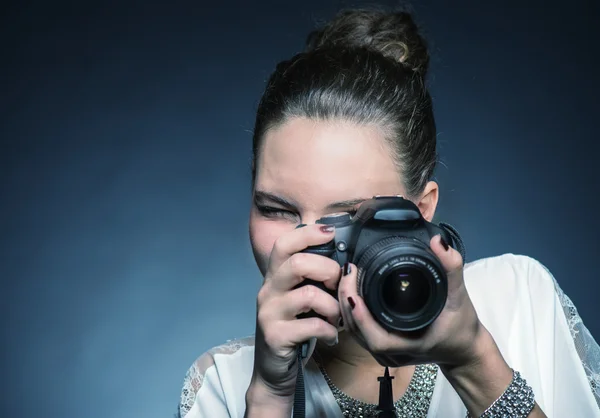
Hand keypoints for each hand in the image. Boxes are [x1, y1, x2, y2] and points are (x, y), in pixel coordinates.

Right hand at [249, 224, 341, 402]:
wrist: (273, 370)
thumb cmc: (295, 329)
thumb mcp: (301, 299)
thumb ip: (314, 279)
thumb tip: (346, 261)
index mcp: (275, 277)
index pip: (284, 244)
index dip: (308, 233)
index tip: (331, 232)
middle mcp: (268, 291)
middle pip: (297, 264)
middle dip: (327, 271)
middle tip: (338, 287)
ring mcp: (269, 314)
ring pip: (309, 295)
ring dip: (333, 307)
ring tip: (336, 318)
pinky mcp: (275, 337)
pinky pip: (313, 326)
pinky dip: (330, 331)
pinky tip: (331, 336)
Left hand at [338, 234, 481, 367]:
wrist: (464, 348)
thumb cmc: (462, 326)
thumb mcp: (460, 296)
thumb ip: (451, 268)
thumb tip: (437, 242)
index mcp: (410, 344)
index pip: (377, 339)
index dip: (361, 318)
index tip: (354, 292)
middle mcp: (393, 353)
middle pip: (359, 333)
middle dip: (348, 303)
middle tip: (347, 273)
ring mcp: (385, 353)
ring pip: (356, 332)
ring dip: (346, 306)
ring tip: (345, 278)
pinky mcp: (381, 348)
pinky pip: (359, 331)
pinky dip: (352, 311)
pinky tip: (350, 291)